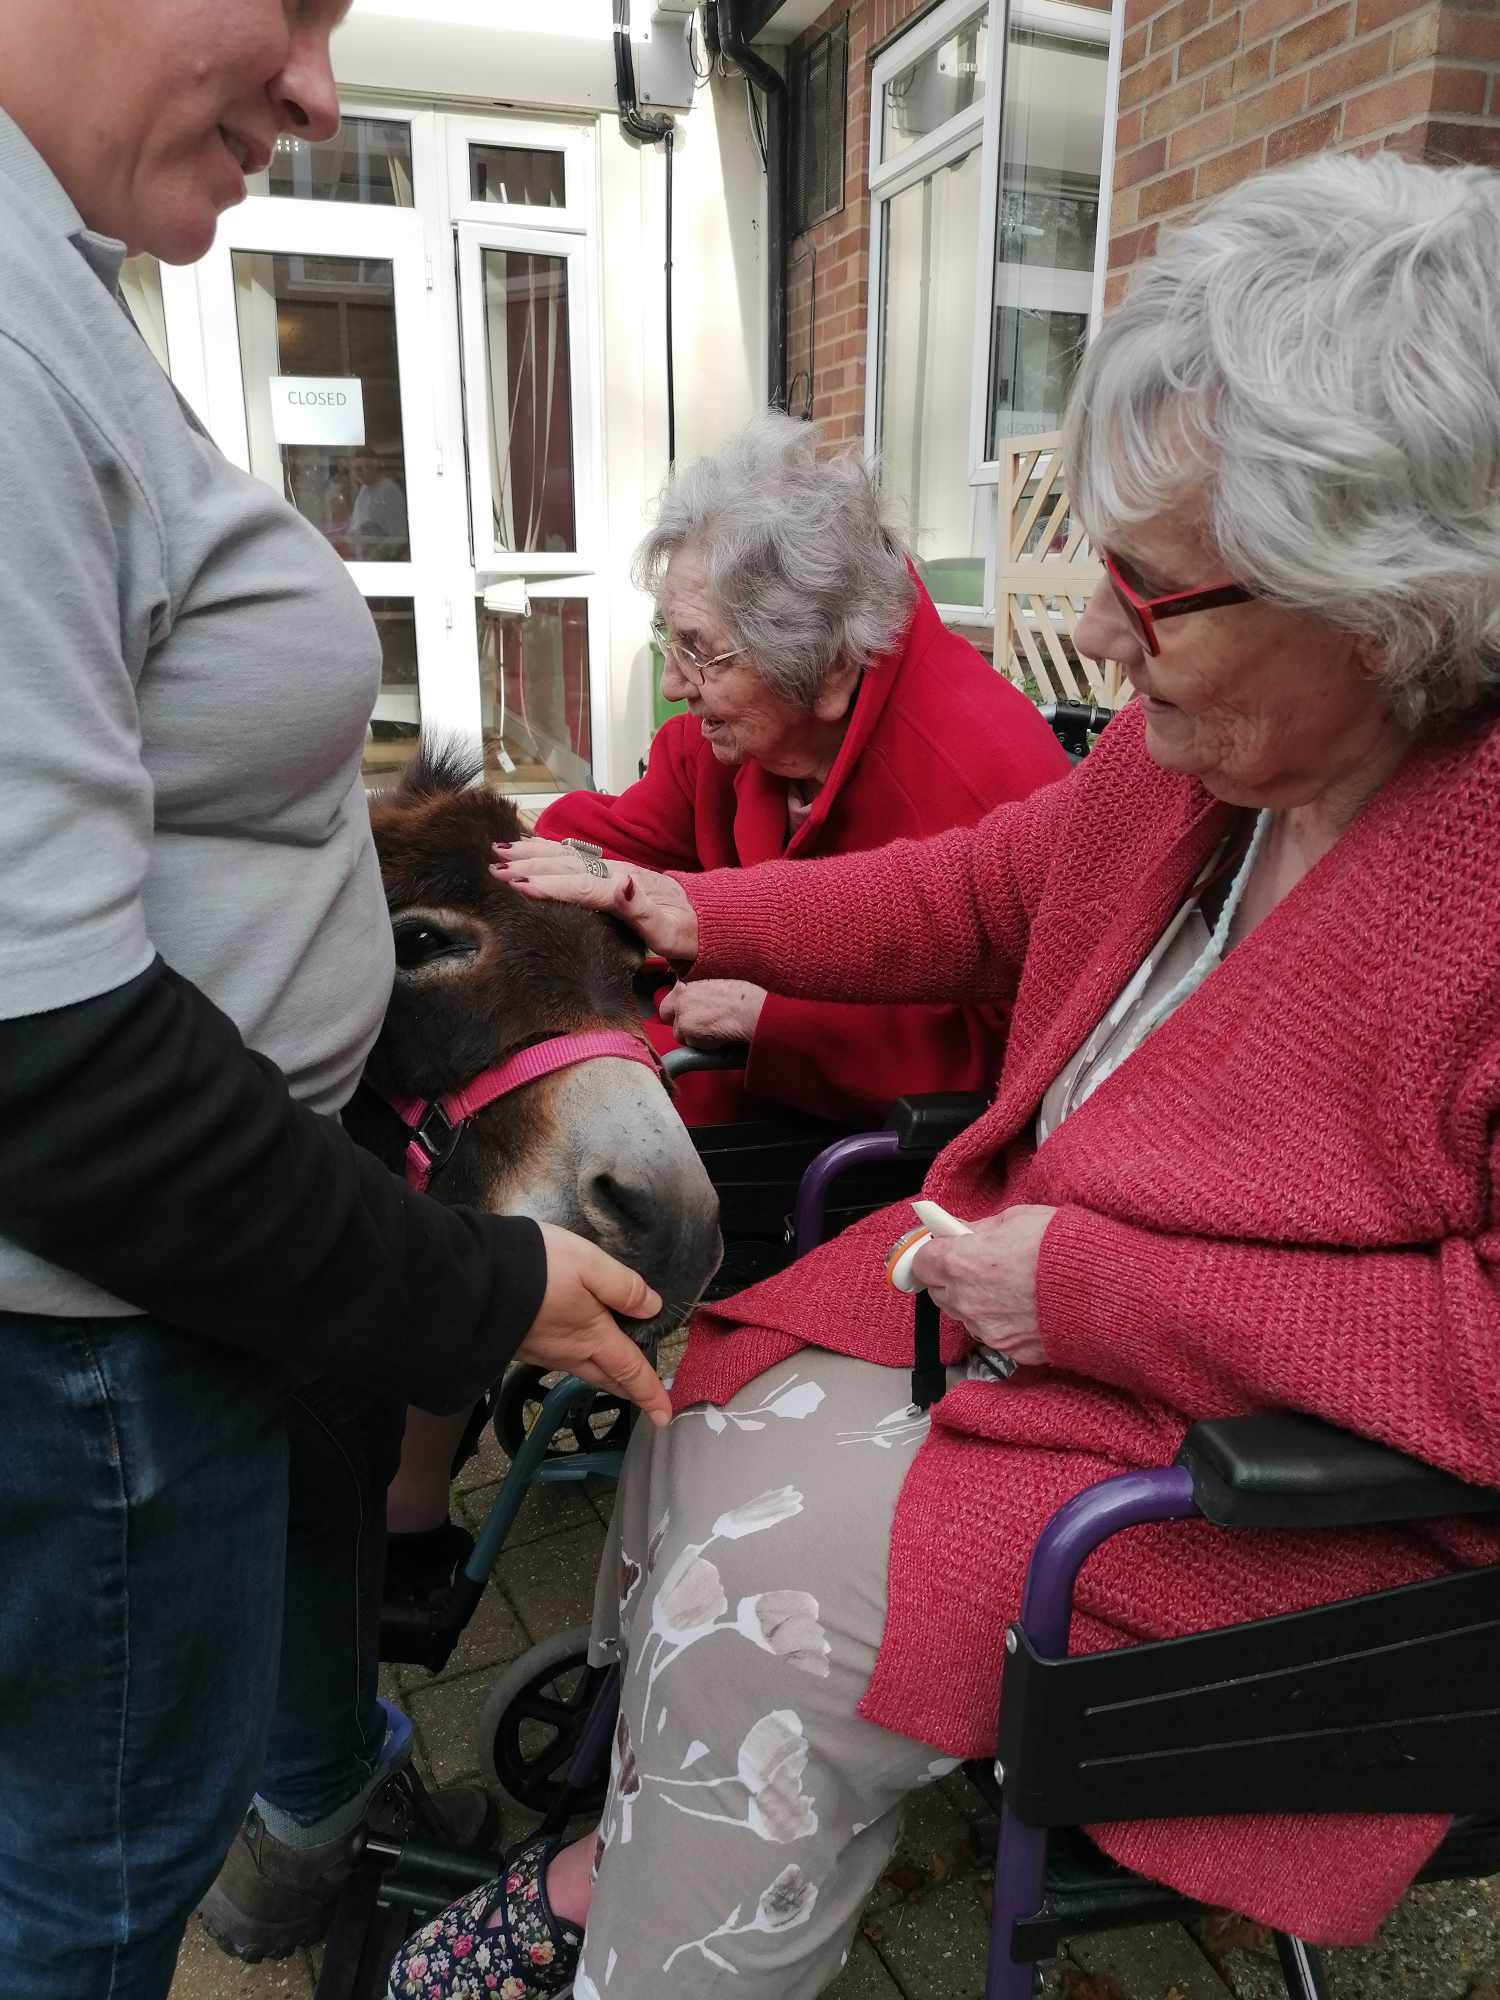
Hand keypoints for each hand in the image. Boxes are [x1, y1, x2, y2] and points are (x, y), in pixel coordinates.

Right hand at [490, 838, 697, 963]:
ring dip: (530, 853)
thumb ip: (642, 909)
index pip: (580, 886)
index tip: (518, 885)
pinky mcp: (607, 871)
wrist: (705, 917)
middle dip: (527, 865)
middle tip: (492, 868)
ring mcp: (610, 869)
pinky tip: (525, 848)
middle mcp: (614, 873)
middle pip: (565, 864)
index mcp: (625, 890)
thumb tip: (621, 882)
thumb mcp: (668, 931)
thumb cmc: (685, 933)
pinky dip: (544, 850)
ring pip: (564, 855)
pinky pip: (570, 856)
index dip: (549, 885)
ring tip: (497, 852)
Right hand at [515, 1221, 672, 1427]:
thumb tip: (653, 1308)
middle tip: (645, 1401)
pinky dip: (577, 1361)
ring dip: (604, 1375)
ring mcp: (543, 1352)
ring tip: (617, 1374)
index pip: (630, 1370)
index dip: (650, 1393)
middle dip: (628, 1389)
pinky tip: (575, 1350)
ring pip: (582, 1370)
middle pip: (607, 1377)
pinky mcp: (522, 1345)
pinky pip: (559, 1361)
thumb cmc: (537, 1268)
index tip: (664, 1417)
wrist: (475, 1279)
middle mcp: (569, 1352)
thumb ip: (623, 1286)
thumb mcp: (590, 1264)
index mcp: (592, 1336)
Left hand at [659, 978, 766, 1048]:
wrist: (751, 1009)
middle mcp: (680, 993)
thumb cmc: (745, 997)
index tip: (694, 1014)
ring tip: (715, 1031)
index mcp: (689, 980)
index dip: (683, 1008)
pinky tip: (718, 1036)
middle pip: (665, 1013)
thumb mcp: (720, 985)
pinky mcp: (684, 1027)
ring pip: (679, 1033)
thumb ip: (704, 992)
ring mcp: (680, 1011)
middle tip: (697, 1027)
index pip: (673, 997)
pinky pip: (690, 1044)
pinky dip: (703, 1045)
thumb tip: (702, 1004)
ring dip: (694, 1037)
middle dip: (678, 1022)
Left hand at [909, 1205, 1056, 1370]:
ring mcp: (987, 1330)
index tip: (943, 1248)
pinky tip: (1024, 1306)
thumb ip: (980, 1229)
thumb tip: (961, 1232)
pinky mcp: (1010, 1350)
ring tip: (1007, 1286)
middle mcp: (967, 1302)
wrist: (1101, 1289)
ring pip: (965, 1315)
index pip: (921, 1263)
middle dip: (951, 1278)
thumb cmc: (1061, 1248)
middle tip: (977, 1264)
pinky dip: (1001, 1321)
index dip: (931, 1254)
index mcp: (961, 1264)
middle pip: (939, 1292)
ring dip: (974, 1301)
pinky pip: (993, 1334)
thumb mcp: (1017, 1219)